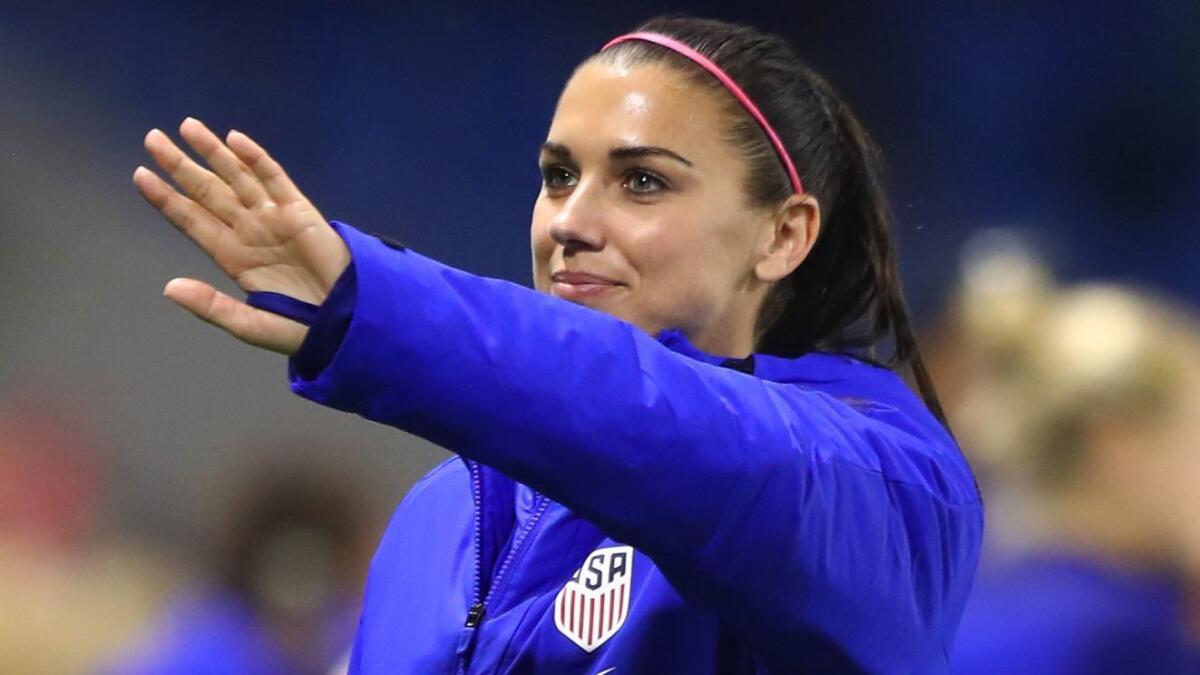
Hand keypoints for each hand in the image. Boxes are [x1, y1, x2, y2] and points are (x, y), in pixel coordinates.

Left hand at [134, 118, 349, 354]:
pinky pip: (274, 178)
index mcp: (231, 257)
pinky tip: (235, 140)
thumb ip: (210, 306)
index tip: (140, 175)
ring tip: (187, 127)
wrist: (346, 320)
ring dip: (212, 153)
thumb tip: (169, 287)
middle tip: (152, 139)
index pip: (191, 220)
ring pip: (236, 177)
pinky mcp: (299, 210)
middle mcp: (247, 231)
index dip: (166, 198)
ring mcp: (272, 218)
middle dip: (180, 165)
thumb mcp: (249, 325)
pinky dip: (255, 159)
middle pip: (207, 191)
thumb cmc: (300, 327)